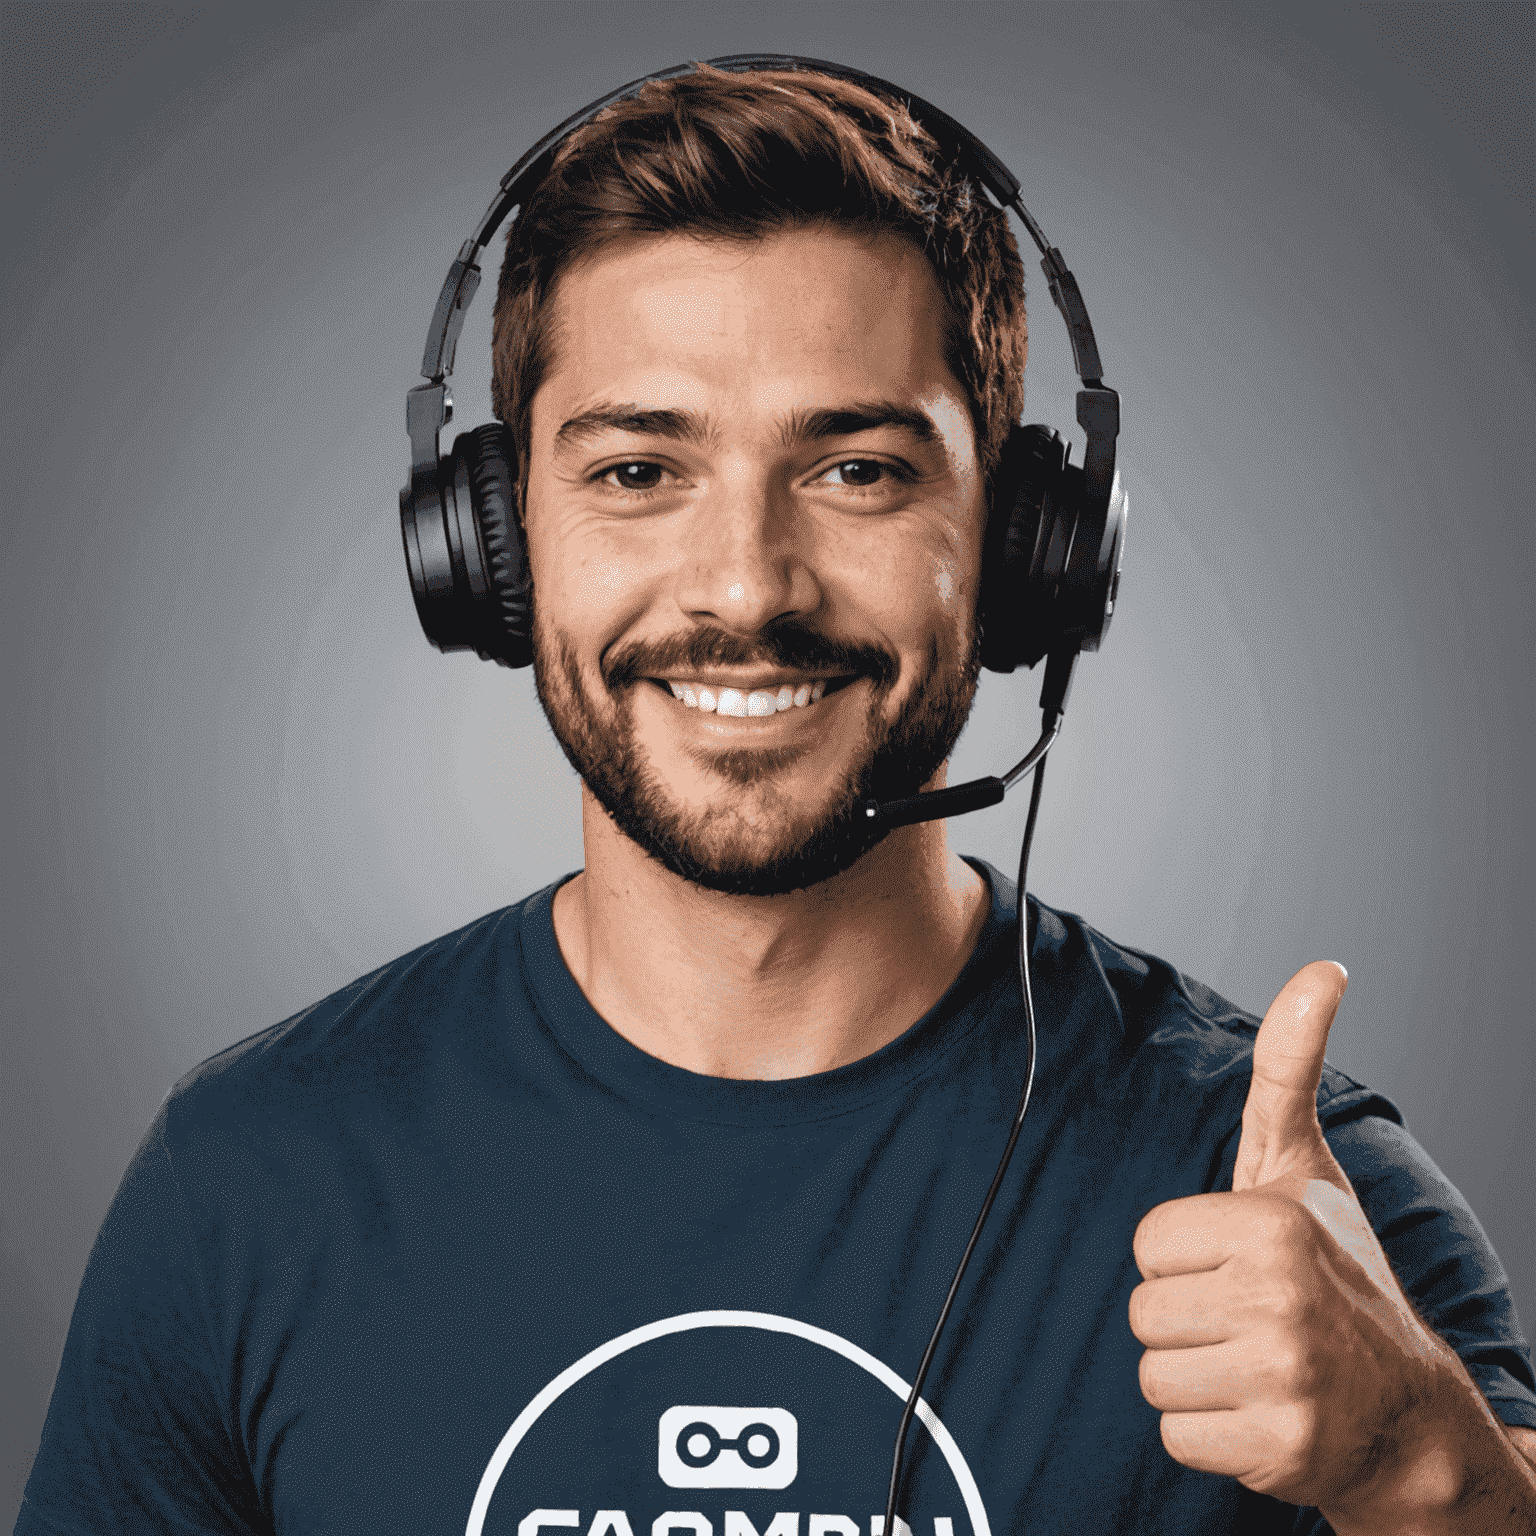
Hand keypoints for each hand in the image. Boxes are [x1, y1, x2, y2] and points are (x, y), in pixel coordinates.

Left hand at [1128, 962, 1477, 1519]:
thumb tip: (1323, 968)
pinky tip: (1259, 1412)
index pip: (1148, 1243)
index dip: (1184, 1256)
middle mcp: (1281, 1299)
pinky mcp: (1278, 1449)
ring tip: (1252, 1362)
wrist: (1407, 1412)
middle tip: (1248, 1318)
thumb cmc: (1340, 1275)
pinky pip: (1174, 1434)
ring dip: (1193, 1377)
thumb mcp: (1303, 1166)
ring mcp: (1284, 1379)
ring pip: (1153, 1375)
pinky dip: (1207, 1431)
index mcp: (1272, 1224)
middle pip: (1143, 1311)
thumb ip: (1288, 1066)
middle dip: (1186, 1317)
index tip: (1238, 1262)